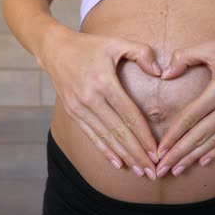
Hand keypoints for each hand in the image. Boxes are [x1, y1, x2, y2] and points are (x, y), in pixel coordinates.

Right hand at [40, 31, 162, 179]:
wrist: (54, 49)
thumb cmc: (90, 46)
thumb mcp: (117, 43)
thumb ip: (141, 53)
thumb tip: (160, 73)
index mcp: (104, 83)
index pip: (129, 115)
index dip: (144, 135)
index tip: (157, 151)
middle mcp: (90, 99)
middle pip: (119, 132)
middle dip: (137, 154)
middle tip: (153, 171)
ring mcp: (79, 108)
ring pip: (106, 138)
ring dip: (124, 157)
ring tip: (140, 171)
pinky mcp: (72, 113)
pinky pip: (91, 136)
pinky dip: (105, 151)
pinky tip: (118, 163)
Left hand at [155, 31, 214, 177]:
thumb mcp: (211, 47)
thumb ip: (184, 57)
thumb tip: (165, 74)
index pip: (190, 118)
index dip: (173, 135)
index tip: (159, 150)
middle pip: (199, 136)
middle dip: (179, 154)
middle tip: (162, 169)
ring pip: (213, 142)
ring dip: (193, 158)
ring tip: (177, 170)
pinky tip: (203, 162)